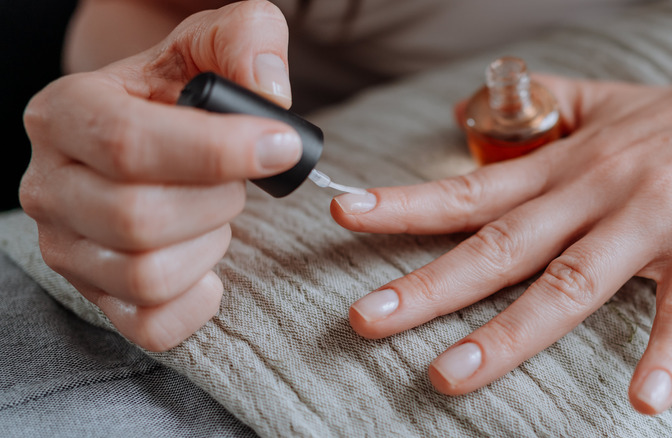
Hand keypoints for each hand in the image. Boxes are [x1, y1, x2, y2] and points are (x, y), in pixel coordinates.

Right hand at [20, 1, 299, 351]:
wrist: (154, 131)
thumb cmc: (182, 91)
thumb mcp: (211, 43)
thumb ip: (246, 40)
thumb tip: (270, 95)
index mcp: (67, 112)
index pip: (130, 144)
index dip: (217, 151)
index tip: (279, 146)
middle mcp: (50, 184)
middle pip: (137, 218)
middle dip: (217, 201)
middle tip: (238, 182)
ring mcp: (66, 247)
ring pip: (146, 276)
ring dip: (209, 246)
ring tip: (216, 214)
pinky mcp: (96, 294)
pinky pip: (151, 325)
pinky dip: (197, 301)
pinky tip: (208, 263)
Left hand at [331, 67, 671, 413]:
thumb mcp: (598, 103)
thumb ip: (533, 106)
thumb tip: (462, 109)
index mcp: (562, 167)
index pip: (469, 191)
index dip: (404, 205)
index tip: (347, 215)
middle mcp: (592, 192)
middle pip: (498, 247)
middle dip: (428, 287)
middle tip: (366, 320)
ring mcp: (648, 219)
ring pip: (568, 283)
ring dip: (507, 334)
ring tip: (450, 376)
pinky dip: (667, 351)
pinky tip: (643, 399)